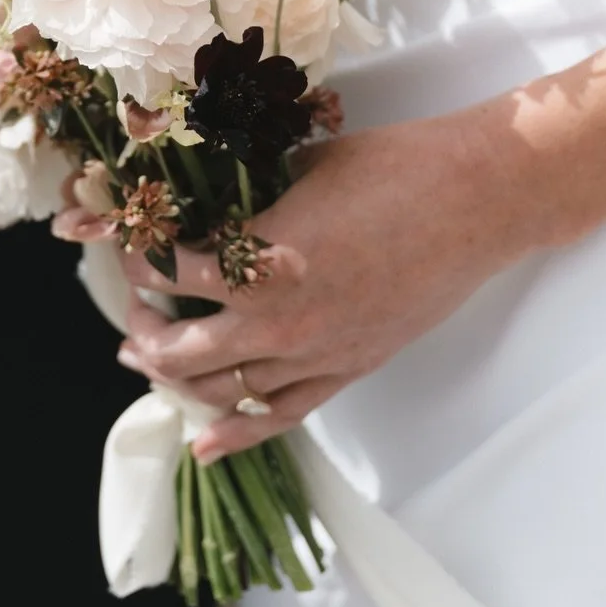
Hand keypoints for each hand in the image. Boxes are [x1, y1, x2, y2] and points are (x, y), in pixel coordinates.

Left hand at [115, 102, 516, 462]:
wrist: (474, 201)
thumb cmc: (394, 168)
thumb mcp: (303, 164)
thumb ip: (256, 191)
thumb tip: (219, 192)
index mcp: (262, 258)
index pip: (172, 273)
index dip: (141, 261)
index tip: (131, 246)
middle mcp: (280, 319)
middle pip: (181, 349)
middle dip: (143, 330)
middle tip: (132, 311)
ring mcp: (315, 353)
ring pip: (222, 390)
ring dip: (176, 379)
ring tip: (148, 360)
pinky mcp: (349, 370)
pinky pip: (280, 415)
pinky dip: (236, 434)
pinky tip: (204, 442)